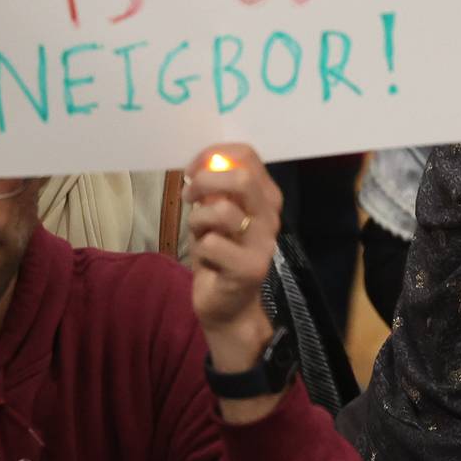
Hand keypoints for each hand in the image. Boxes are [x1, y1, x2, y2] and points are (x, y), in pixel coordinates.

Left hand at [184, 144, 282, 372]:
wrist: (229, 306)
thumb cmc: (219, 255)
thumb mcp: (215, 215)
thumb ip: (215, 189)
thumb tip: (204, 161)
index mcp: (265, 197)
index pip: (248, 156)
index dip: (214, 154)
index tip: (194, 169)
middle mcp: (270, 216)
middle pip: (242, 178)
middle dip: (206, 182)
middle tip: (190, 196)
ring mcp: (263, 242)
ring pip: (222, 210)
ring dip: (198, 219)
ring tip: (199, 233)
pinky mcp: (250, 267)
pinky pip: (211, 244)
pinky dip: (200, 249)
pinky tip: (208, 260)